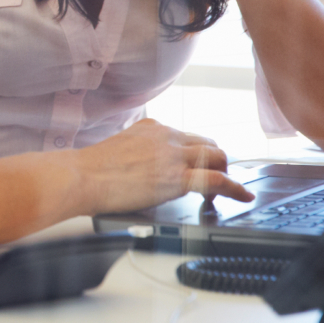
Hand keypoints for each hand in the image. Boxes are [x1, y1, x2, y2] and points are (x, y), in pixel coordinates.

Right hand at [71, 119, 253, 213]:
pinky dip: (235, 188)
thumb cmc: (91, 169)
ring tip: (225, 190)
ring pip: (217, 157)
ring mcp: (173, 155)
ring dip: (226, 173)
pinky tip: (242, 196)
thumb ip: (138, 151)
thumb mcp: (119, 147)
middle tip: (215, 178)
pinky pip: (217, 180)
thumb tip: (144, 167)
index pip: (186, 136)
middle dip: (217, 161)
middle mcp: (166, 136)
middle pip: (208, 144)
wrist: (81, 176)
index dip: (198, 153)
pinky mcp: (176, 178)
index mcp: (151, 127)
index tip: (199, 164)